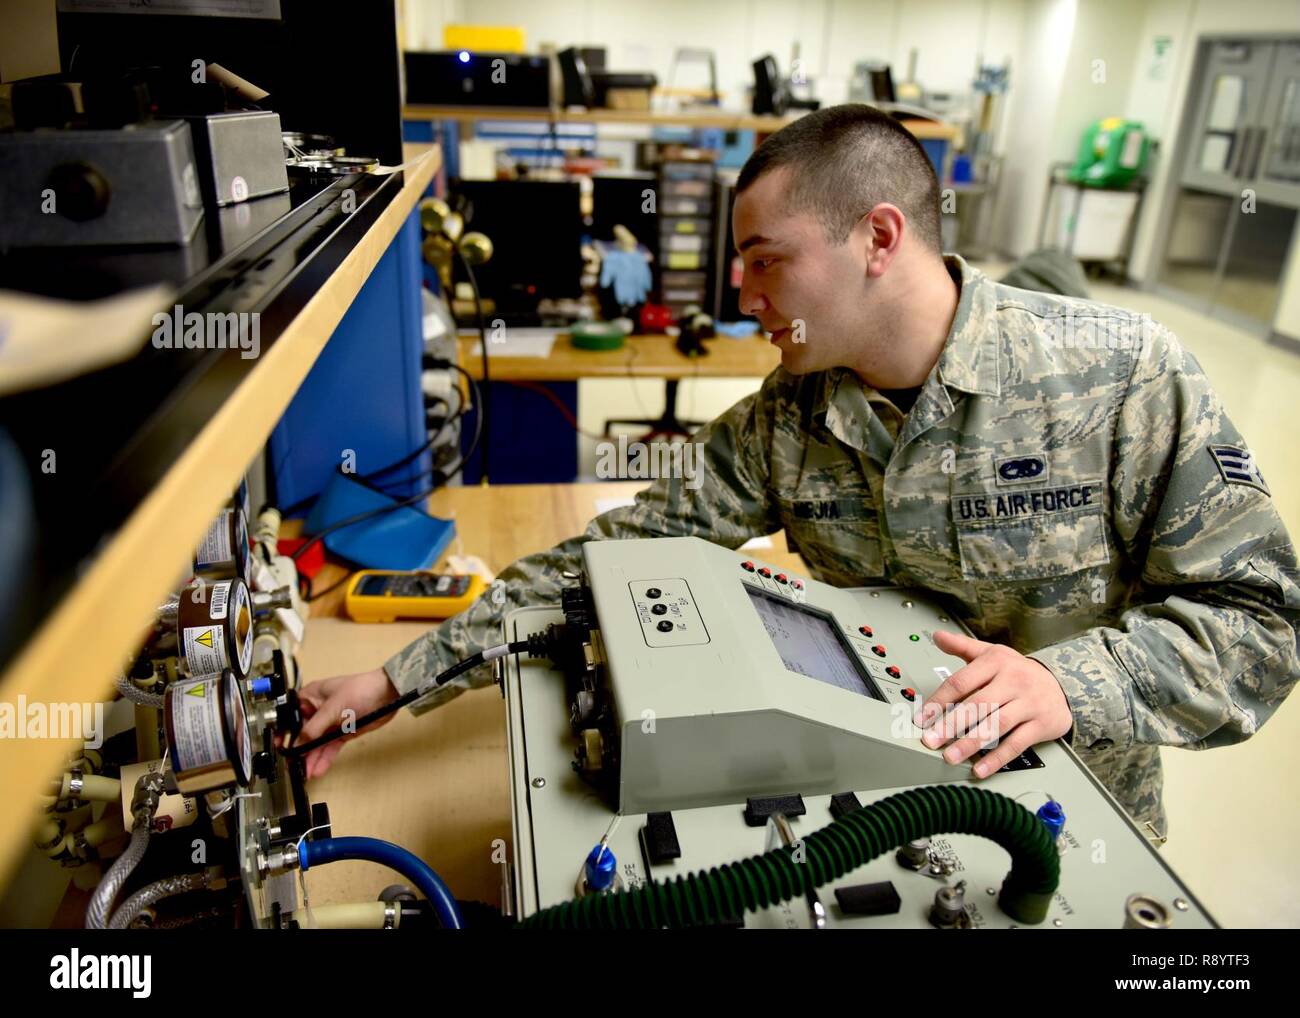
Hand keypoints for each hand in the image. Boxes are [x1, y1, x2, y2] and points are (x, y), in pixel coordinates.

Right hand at [294, 668, 398, 778]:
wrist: (388, 695)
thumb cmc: (359, 691)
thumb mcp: (332, 708)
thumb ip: (314, 728)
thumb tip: (298, 744)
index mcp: (310, 697)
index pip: (290, 716)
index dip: (283, 731)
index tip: (278, 747)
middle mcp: (317, 711)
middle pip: (302, 733)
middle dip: (298, 750)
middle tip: (292, 767)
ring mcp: (329, 723)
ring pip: (315, 744)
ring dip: (311, 758)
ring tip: (305, 774)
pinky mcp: (341, 733)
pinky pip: (329, 748)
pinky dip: (324, 759)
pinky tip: (317, 770)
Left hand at [915, 631, 1072, 777]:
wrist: (1061, 683)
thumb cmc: (1019, 671)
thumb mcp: (992, 654)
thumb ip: (962, 647)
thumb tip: (937, 637)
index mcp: (996, 662)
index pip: (961, 682)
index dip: (939, 701)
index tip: (922, 718)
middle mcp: (1014, 681)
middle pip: (977, 704)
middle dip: (951, 724)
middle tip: (930, 740)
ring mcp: (1029, 703)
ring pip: (996, 725)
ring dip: (970, 743)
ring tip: (950, 756)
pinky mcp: (1041, 724)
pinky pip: (1016, 744)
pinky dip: (997, 758)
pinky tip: (980, 769)